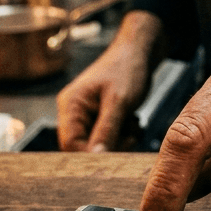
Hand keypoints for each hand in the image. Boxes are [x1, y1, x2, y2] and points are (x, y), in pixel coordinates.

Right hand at [57, 10, 161, 151]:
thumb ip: (107, 130)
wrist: (140, 52)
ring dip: (118, 141)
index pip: (70, 144)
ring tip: (133, 125)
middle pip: (83, 146)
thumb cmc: (127, 69)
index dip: (91, 154)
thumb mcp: (119, 102)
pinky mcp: (99, 116)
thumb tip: (96, 158)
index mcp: (71, 105)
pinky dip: (122, 135)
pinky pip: (106, 136)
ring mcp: (86, 114)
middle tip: (130, 137)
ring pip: (98, 143)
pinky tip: (133, 122)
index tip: (116, 155)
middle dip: (109, 147)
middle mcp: (73, 111)